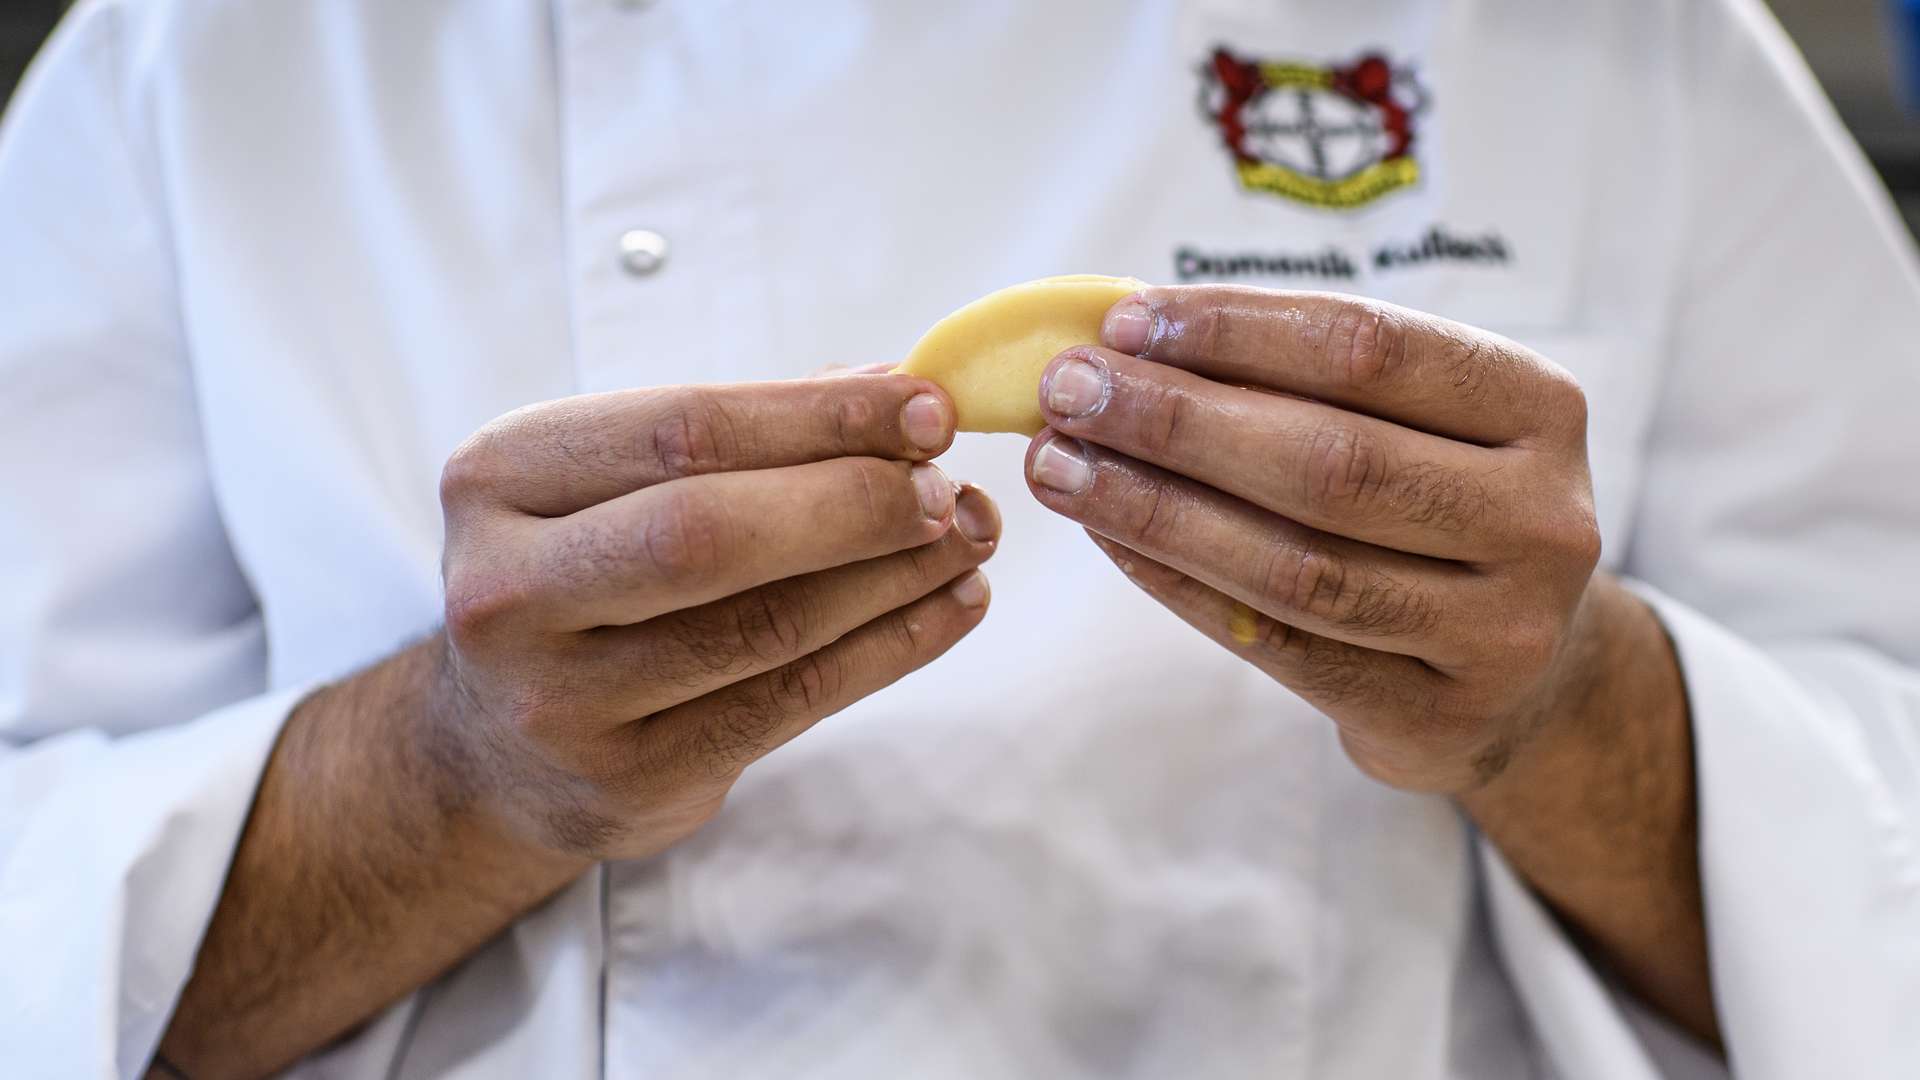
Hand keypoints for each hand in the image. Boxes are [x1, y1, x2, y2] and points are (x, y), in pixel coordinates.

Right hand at [434, 376, 1000, 859]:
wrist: (495, 747)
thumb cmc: (584, 575)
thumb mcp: (619, 483)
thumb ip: (745, 434)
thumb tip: (895, 388)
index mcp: (498, 479)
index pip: (682, 430)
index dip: (821, 416)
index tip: (927, 406)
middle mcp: (507, 591)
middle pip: (708, 532)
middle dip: (854, 501)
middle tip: (946, 487)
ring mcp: (561, 702)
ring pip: (766, 626)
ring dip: (894, 576)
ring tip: (970, 537)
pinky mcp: (630, 782)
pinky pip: (793, 701)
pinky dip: (892, 646)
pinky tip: (951, 606)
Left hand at [1023, 286, 1603, 793]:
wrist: (1526, 671)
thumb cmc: (1436, 506)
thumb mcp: (1412, 423)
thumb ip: (1298, 379)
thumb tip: (1124, 337)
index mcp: (1539, 406)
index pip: (1369, 349)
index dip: (1237, 331)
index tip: (1125, 320)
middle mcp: (1540, 517)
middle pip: (1329, 460)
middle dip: (1176, 420)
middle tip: (1066, 393)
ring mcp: (1501, 628)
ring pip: (1298, 564)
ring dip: (1157, 509)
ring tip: (1060, 467)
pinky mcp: (1439, 716)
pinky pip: (1282, 647)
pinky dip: (1180, 587)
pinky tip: (1108, 541)